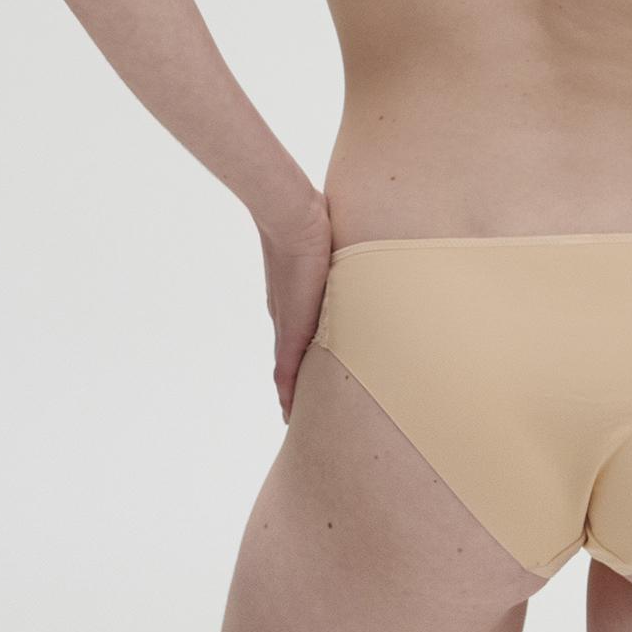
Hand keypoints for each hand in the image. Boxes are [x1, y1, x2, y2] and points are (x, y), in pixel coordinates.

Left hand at [258, 189, 331, 422]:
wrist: (292, 219)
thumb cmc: (312, 222)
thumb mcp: (329, 247)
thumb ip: (337, 255)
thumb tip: (346, 241)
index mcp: (294, 299)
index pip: (294, 338)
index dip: (297, 361)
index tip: (300, 382)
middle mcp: (285, 315)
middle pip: (288, 359)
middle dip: (293, 383)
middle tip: (299, 408)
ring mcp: (286, 323)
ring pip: (286, 367)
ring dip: (291, 390)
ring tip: (297, 413)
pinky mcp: (291, 330)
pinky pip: (285, 372)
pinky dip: (287, 392)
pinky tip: (289, 411)